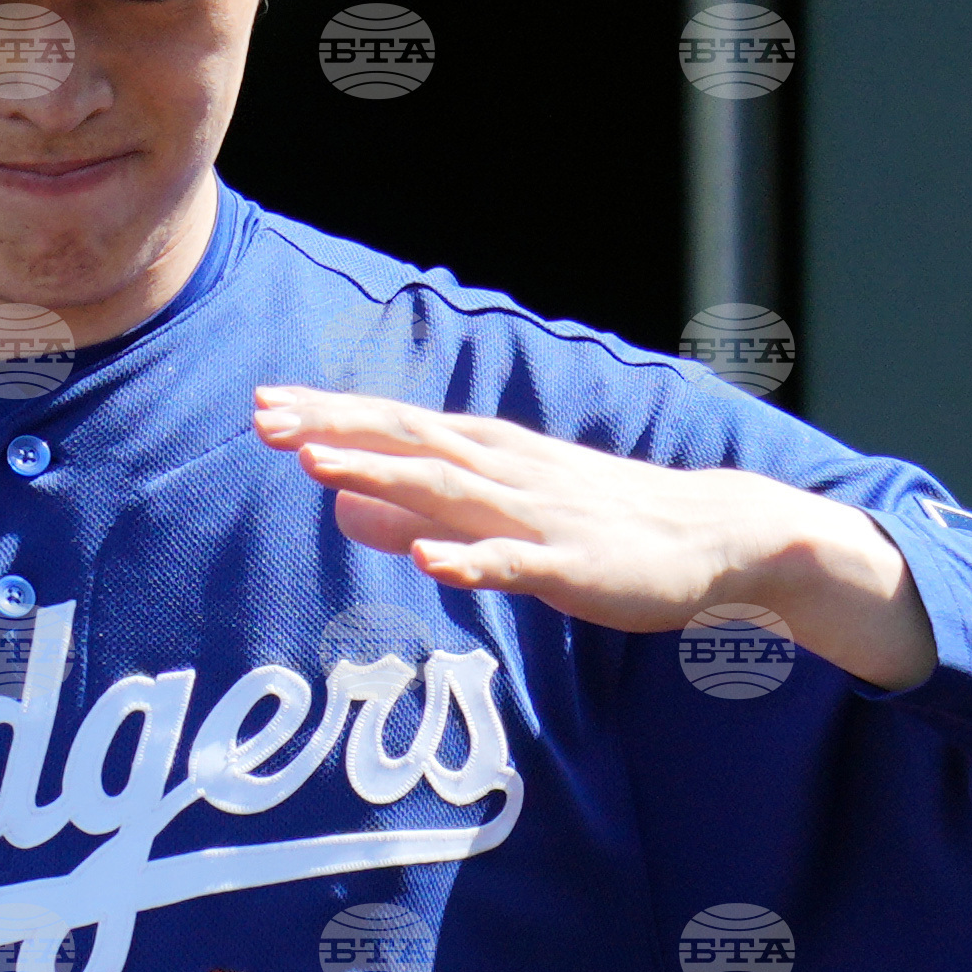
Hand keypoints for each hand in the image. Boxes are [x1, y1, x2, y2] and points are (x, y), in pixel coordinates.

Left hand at [250, 390, 933, 685]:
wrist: (709, 539)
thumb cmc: (599, 526)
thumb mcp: (495, 515)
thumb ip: (417, 512)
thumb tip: (343, 504)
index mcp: (486, 457)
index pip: (394, 427)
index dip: (328, 417)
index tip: (262, 408)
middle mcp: (504, 471)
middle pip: (407, 443)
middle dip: (335, 428)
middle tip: (263, 416)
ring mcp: (537, 515)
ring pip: (448, 491)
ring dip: (382, 476)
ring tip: (318, 464)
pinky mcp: (571, 564)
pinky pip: (514, 563)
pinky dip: (470, 559)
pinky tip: (429, 560)